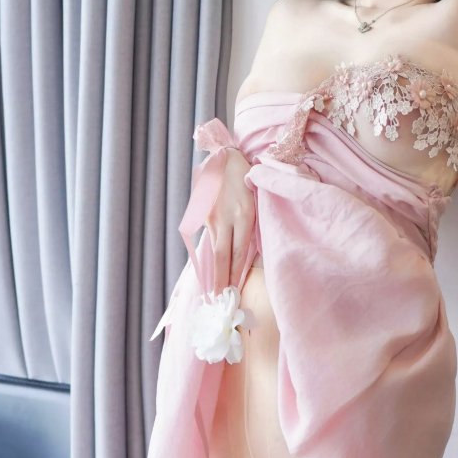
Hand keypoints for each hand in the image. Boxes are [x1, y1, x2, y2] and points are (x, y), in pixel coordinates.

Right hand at [205, 147, 255, 293]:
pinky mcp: (203, 215)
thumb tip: (247, 250)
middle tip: (221, 301)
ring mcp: (213, 218)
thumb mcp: (254, 199)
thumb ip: (250, 224)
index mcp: (246, 215)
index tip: (235, 291)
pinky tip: (209, 270)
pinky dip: (210, 256)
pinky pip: (208, 240)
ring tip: (213, 293)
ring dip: (214, 273)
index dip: (237, 273)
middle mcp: (228, 219)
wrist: (225, 156)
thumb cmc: (246, 178)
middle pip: (225, 257)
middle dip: (222, 281)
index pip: (241, 252)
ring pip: (215, 251)